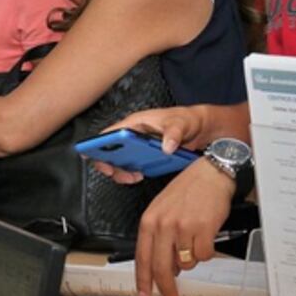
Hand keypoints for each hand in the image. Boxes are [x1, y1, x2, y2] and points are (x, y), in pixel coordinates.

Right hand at [90, 106, 209, 183]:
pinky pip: (131, 167)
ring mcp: (138, 147)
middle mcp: (133, 135)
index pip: (109, 133)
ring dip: (121, 171)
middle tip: (117, 172)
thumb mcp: (181, 123)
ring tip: (133, 176)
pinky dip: (131, 174)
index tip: (93, 155)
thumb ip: (174, 133)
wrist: (201, 129)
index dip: (97, 145)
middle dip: (108, 163)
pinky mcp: (145, 157)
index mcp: (135, 123)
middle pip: (110, 150)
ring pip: (119, 161)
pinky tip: (140, 176)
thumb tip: (166, 147)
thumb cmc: (187, 119)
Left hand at [134, 159, 234, 295]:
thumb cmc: (188, 191)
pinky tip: (206, 236)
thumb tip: (164, 267)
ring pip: (186, 263)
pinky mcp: (202, 228)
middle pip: (161, 268)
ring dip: (192, 258)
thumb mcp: (163, 211)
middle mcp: (163, 224)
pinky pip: (204, 256)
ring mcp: (183, 227)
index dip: (143, 281)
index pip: (142, 258)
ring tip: (195, 239)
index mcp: (149, 220)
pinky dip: (207, 251)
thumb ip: (159, 238)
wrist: (210, 174)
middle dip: (167, 287)